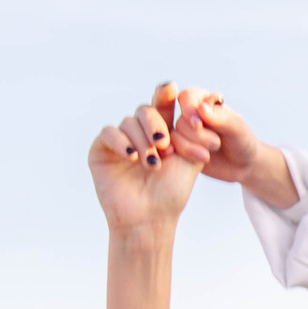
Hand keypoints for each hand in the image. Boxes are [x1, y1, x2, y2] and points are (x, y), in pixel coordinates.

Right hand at [90, 84, 206, 239]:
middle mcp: (140, 133)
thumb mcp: (190, 159)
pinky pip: (108, 133)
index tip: (171, 89)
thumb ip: (195, 132)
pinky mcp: (101, 150)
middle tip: (165, 145)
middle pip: (145, 110)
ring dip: (142, 141)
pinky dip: (121, 142)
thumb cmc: (172, 193)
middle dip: (156, 124)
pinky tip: (132, 157)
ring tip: (152, 164)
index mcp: (161, 131)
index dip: (166, 95)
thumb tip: (206, 99)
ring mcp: (120, 141)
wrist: (150, 219)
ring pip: (128, 122)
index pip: (163, 105)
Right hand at [159, 85, 267, 186]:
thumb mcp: (237, 128)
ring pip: (175, 137)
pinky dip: (183, 156)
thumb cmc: (242, 141)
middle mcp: (190, 116)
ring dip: (190, 148)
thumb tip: (201, 108)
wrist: (243, 165)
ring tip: (208, 156)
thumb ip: (220, 118)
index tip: (198, 124)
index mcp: (204, 102)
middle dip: (197, 135)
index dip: (189, 110)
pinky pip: (172, 151)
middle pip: (181, 121)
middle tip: (216, 144)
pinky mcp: (181, 150)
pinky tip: (197, 161)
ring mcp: (184, 134)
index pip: (186, 97)